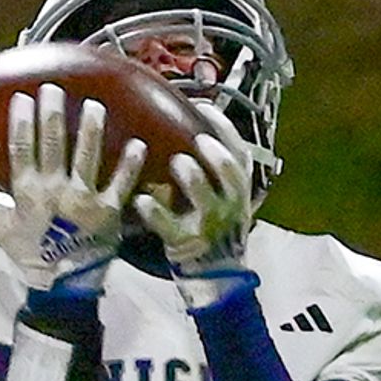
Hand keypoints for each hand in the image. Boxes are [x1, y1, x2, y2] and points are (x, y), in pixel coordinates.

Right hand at [0, 86, 146, 292]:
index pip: (21, 149)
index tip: (23, 97)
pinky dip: (130, 164)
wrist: (62, 286)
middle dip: (53, 114)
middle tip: (55, 89)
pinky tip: (138, 142)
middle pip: (53, 144)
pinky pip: (121, 183)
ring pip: (87, 156)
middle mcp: (54, 190)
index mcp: (26, 192)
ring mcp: (83, 200)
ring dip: (91, 129)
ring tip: (94, 104)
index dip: (22, 121)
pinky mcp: (109, 211)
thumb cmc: (29, 254)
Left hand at [135, 98, 259, 291]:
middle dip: (217, 152)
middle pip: (231, 171)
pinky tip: (141, 200)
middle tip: (199, 137)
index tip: (203, 106)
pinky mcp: (186, 243)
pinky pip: (170, 227)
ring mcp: (210, 224)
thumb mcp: (224, 195)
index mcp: (238, 187)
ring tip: (179, 162)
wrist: (216, 274)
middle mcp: (230, 203)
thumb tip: (193, 125)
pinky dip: (156, 213)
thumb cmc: (212, 225)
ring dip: (194, 179)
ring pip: (207, 200)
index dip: (223, 127)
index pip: (239, 150)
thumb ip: (213, 168)